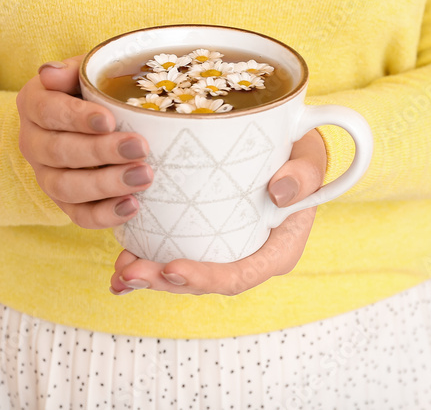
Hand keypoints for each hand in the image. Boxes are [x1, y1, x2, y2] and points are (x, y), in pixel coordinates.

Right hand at [16, 54, 153, 227]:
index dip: (77, 118)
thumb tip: (50, 72)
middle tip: (140, 147)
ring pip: (66, 187)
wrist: (95, 116)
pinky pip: (78, 215)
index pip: (49, 111)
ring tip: (144, 176)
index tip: (109, 120)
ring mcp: (45, 175)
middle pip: (59, 152)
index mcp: (34, 103)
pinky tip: (133, 206)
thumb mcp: (85, 70)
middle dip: (101, 151)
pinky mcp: (64, 202)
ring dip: (106, 184)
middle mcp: (33, 141)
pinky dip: (105, 215)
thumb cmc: (93, 88)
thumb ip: (71, 70)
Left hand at [109, 128, 327, 295]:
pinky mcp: (208, 238)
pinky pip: (177, 254)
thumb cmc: (301, 156)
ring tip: (120, 271)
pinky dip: (149, 259)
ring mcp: (226, 250)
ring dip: (150, 275)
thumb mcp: (310, 161)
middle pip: (204, 281)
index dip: (205, 277)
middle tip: (129, 272)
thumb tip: (279, 193)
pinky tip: (121, 262)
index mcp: (277, 251)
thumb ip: (303, 176)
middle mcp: (249, 258)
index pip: (240, 275)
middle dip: (163, 280)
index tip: (173, 268)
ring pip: (186, 273)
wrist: (293, 149)